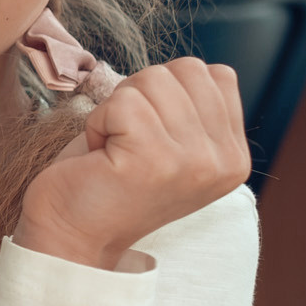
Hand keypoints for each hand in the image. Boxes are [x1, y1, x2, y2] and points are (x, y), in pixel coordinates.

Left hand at [15, 57, 247, 270]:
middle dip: (140, 94)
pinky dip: (98, 121)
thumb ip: (193, 110)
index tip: (147, 133)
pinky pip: (122, 102)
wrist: (71, 237)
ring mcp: (192, 162)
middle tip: (124, 140)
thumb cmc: (107, 181)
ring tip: (112, 149)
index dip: (167, 91)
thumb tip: (193, 68)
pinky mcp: (153, 160)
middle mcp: (222, 160)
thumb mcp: (170, 143)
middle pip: (184, 70)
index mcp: (233, 155)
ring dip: (116, 108)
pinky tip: (99, 155)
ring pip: (152, 79)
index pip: (214, 74)